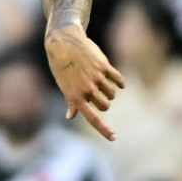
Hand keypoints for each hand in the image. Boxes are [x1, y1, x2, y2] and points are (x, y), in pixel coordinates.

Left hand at [45, 23, 123, 140]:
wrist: (64, 43)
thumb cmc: (61, 67)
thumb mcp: (64, 86)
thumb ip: (71, 102)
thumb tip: (70, 116)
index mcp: (75, 97)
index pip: (92, 118)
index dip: (104, 130)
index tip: (114, 138)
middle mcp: (87, 89)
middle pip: (106, 105)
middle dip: (104, 102)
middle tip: (97, 94)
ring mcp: (96, 77)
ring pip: (112, 93)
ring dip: (110, 91)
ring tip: (101, 83)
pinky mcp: (104, 66)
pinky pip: (119, 80)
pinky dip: (120, 83)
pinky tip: (119, 83)